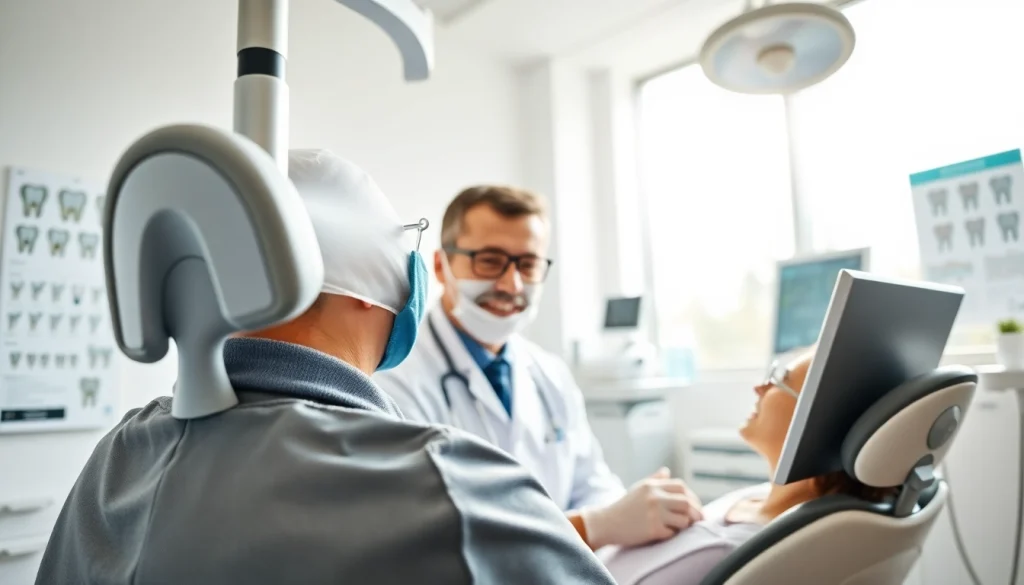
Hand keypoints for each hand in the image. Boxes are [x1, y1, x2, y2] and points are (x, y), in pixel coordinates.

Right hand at [582, 467, 702, 548]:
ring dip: (685, 525)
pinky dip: (672, 534)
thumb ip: (654, 480)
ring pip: (683, 519)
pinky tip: (666, 533)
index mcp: (651, 486)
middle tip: (699, 520)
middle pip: (686, 502)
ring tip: (680, 527)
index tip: (694, 506)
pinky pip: (672, 533)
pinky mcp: (652, 529)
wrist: (606, 523)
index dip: (692, 497)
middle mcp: (654, 497)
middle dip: (696, 512)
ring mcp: (654, 513)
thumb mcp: (638, 488)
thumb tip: (667, 471)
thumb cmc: (624, 507)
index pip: (681, 487)